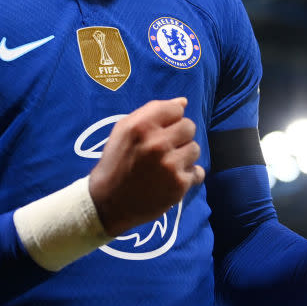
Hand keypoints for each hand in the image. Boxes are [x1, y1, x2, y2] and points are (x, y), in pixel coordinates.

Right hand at [87, 97, 204, 235]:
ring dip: (184, 156)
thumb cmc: (116, 162)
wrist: (108, 203)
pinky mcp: (179, 185)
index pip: (176, 109)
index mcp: (141, 126)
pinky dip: (187, 176)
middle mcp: (157, 143)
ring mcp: (170, 165)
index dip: (170, 119)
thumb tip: (183, 102)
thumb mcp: (123, 130)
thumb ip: (152, 111)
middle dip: (180, 136)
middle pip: (189, 127)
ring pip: (195, 148)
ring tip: (167, 165)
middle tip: (166, 148)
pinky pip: (197, 171)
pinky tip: (171, 179)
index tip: (161, 131)